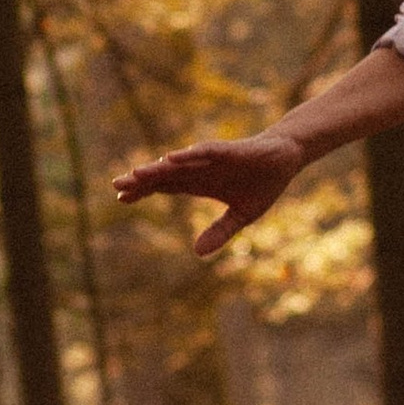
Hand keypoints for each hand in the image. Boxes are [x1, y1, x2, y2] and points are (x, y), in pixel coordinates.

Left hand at [110, 129, 304, 257]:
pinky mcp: (230, 151)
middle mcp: (201, 169)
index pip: (165, 187)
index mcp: (200, 183)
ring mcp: (213, 159)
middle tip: (116, 186)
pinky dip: (188, 155)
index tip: (120, 199)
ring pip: (180, 164)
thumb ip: (219, 232)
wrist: (287, 157)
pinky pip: (205, 152)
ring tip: (136, 174)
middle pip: (165, 176)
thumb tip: (197, 252)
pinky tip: (171, 159)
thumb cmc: (261, 183)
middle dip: (141, 181)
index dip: (143, 192)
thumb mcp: (241, 216)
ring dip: (158, 169)